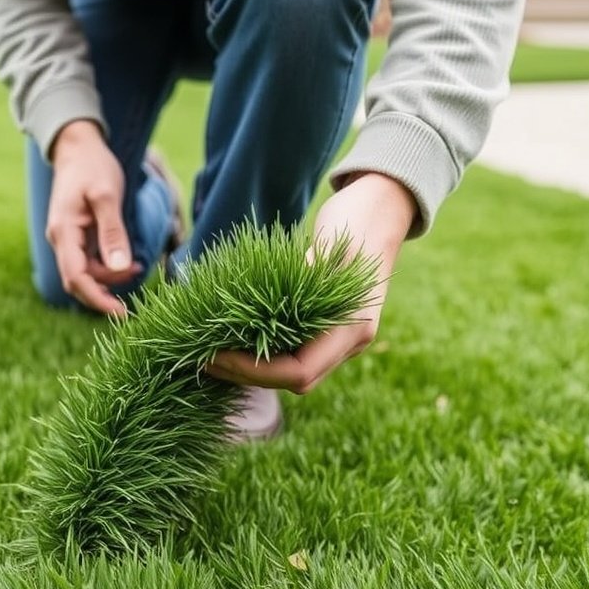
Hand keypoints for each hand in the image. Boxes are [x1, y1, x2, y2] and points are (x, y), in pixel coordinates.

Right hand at [46, 120, 142, 315]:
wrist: (78, 146)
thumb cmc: (93, 166)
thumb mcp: (107, 195)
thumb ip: (113, 232)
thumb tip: (121, 266)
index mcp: (63, 231)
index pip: (76, 277)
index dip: (97, 298)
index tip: (121, 313)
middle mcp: (60, 238)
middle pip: (77, 281)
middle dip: (103, 294)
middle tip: (132, 302)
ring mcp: (67, 238)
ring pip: (84, 273)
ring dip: (109, 279)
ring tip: (138, 269)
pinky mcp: (76, 236)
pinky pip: (88, 262)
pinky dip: (107, 268)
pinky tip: (127, 264)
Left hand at [205, 172, 417, 393]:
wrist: (385, 208)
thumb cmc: (361, 218)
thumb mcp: (332, 240)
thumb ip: (307, 272)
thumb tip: (271, 302)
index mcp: (355, 327)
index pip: (299, 372)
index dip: (253, 370)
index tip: (215, 354)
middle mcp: (350, 341)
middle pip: (292, 380)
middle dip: (244, 373)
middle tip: (203, 358)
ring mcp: (340, 337)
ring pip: (290, 371)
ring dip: (250, 366)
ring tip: (210, 351)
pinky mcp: (327, 328)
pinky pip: (292, 351)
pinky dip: (261, 350)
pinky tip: (231, 338)